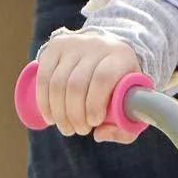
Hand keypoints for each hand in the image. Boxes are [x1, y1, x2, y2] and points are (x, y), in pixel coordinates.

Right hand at [30, 29, 146, 139]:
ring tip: (66, 128)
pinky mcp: (55, 47)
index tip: (94, 123)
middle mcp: (96, 45)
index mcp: (120, 56)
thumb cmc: (122, 85)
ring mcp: (73, 43)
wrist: (109, 51)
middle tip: (80, 131)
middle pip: (76, 84)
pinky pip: (44, 78)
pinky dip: (44, 102)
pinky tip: (50, 117)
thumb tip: (98, 133)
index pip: (102, 79)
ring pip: (57, 83)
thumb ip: (124, 128)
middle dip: (75, 115)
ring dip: (59, 112)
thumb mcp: (133, 105)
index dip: (94, 104)